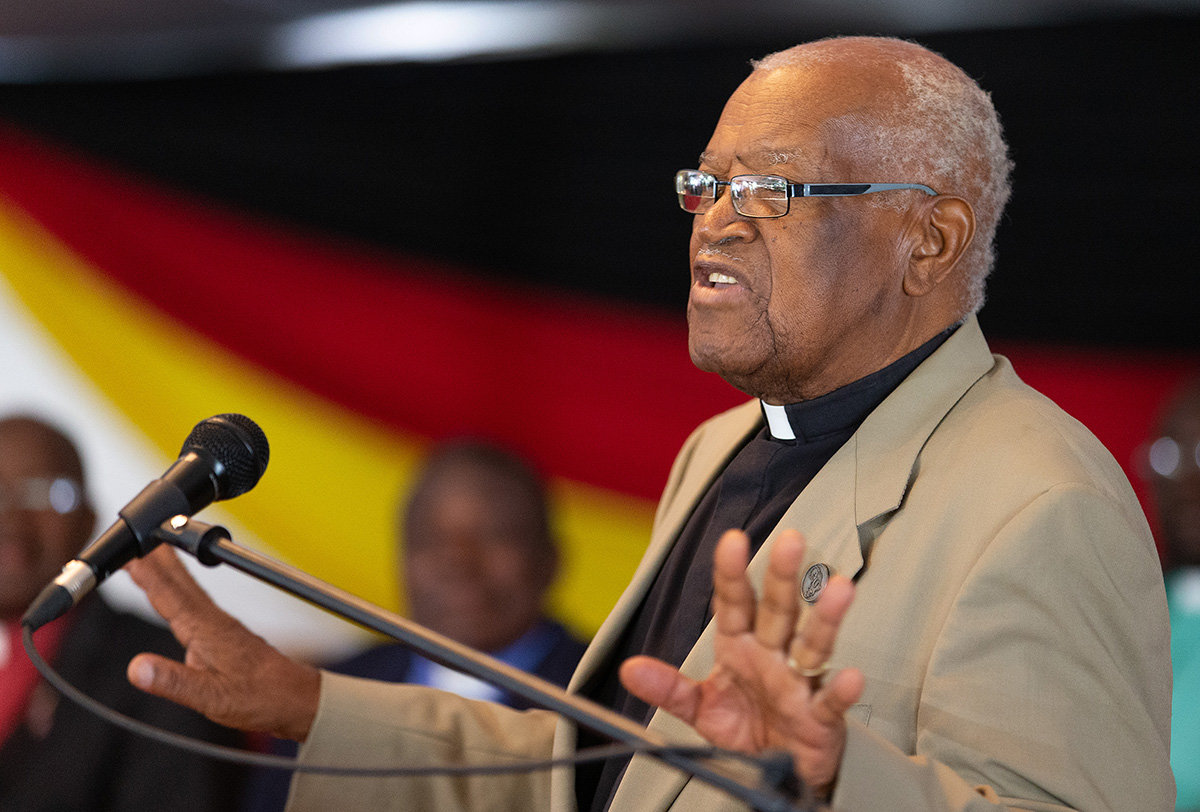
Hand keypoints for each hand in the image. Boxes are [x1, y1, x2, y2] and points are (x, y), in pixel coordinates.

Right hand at [124, 545, 320, 741]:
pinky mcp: (224, 634)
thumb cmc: (260, 698)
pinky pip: (194, 604)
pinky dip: (178, 591)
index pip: (168, 596)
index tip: (126, 553)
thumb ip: (174, 682)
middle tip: (134, 536)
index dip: (146, 573)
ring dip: (165, 570)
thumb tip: (137, 668)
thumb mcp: (212, 697)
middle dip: (154, 558)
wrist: (295, 699)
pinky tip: (174, 593)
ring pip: (186, 590)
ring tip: (149, 552)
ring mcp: (219, 626)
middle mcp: (212, 622)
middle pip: (178, 583)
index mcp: (206, 631)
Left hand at [618, 529, 862, 798]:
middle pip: (778, 611)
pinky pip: (830, 702)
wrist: (778, 772)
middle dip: (782, 577)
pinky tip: (850, 676)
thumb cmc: (745, 728)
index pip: (735, 603)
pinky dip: (841, 691)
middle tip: (791, 540)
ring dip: (825, 618)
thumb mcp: (700, 708)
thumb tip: (629, 669)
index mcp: (741, 647)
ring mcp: (799, 684)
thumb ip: (668, 688)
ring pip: (813, 645)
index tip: (732, 540)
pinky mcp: (821, 719)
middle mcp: (773, 656)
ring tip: (839, 589)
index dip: (732, 574)